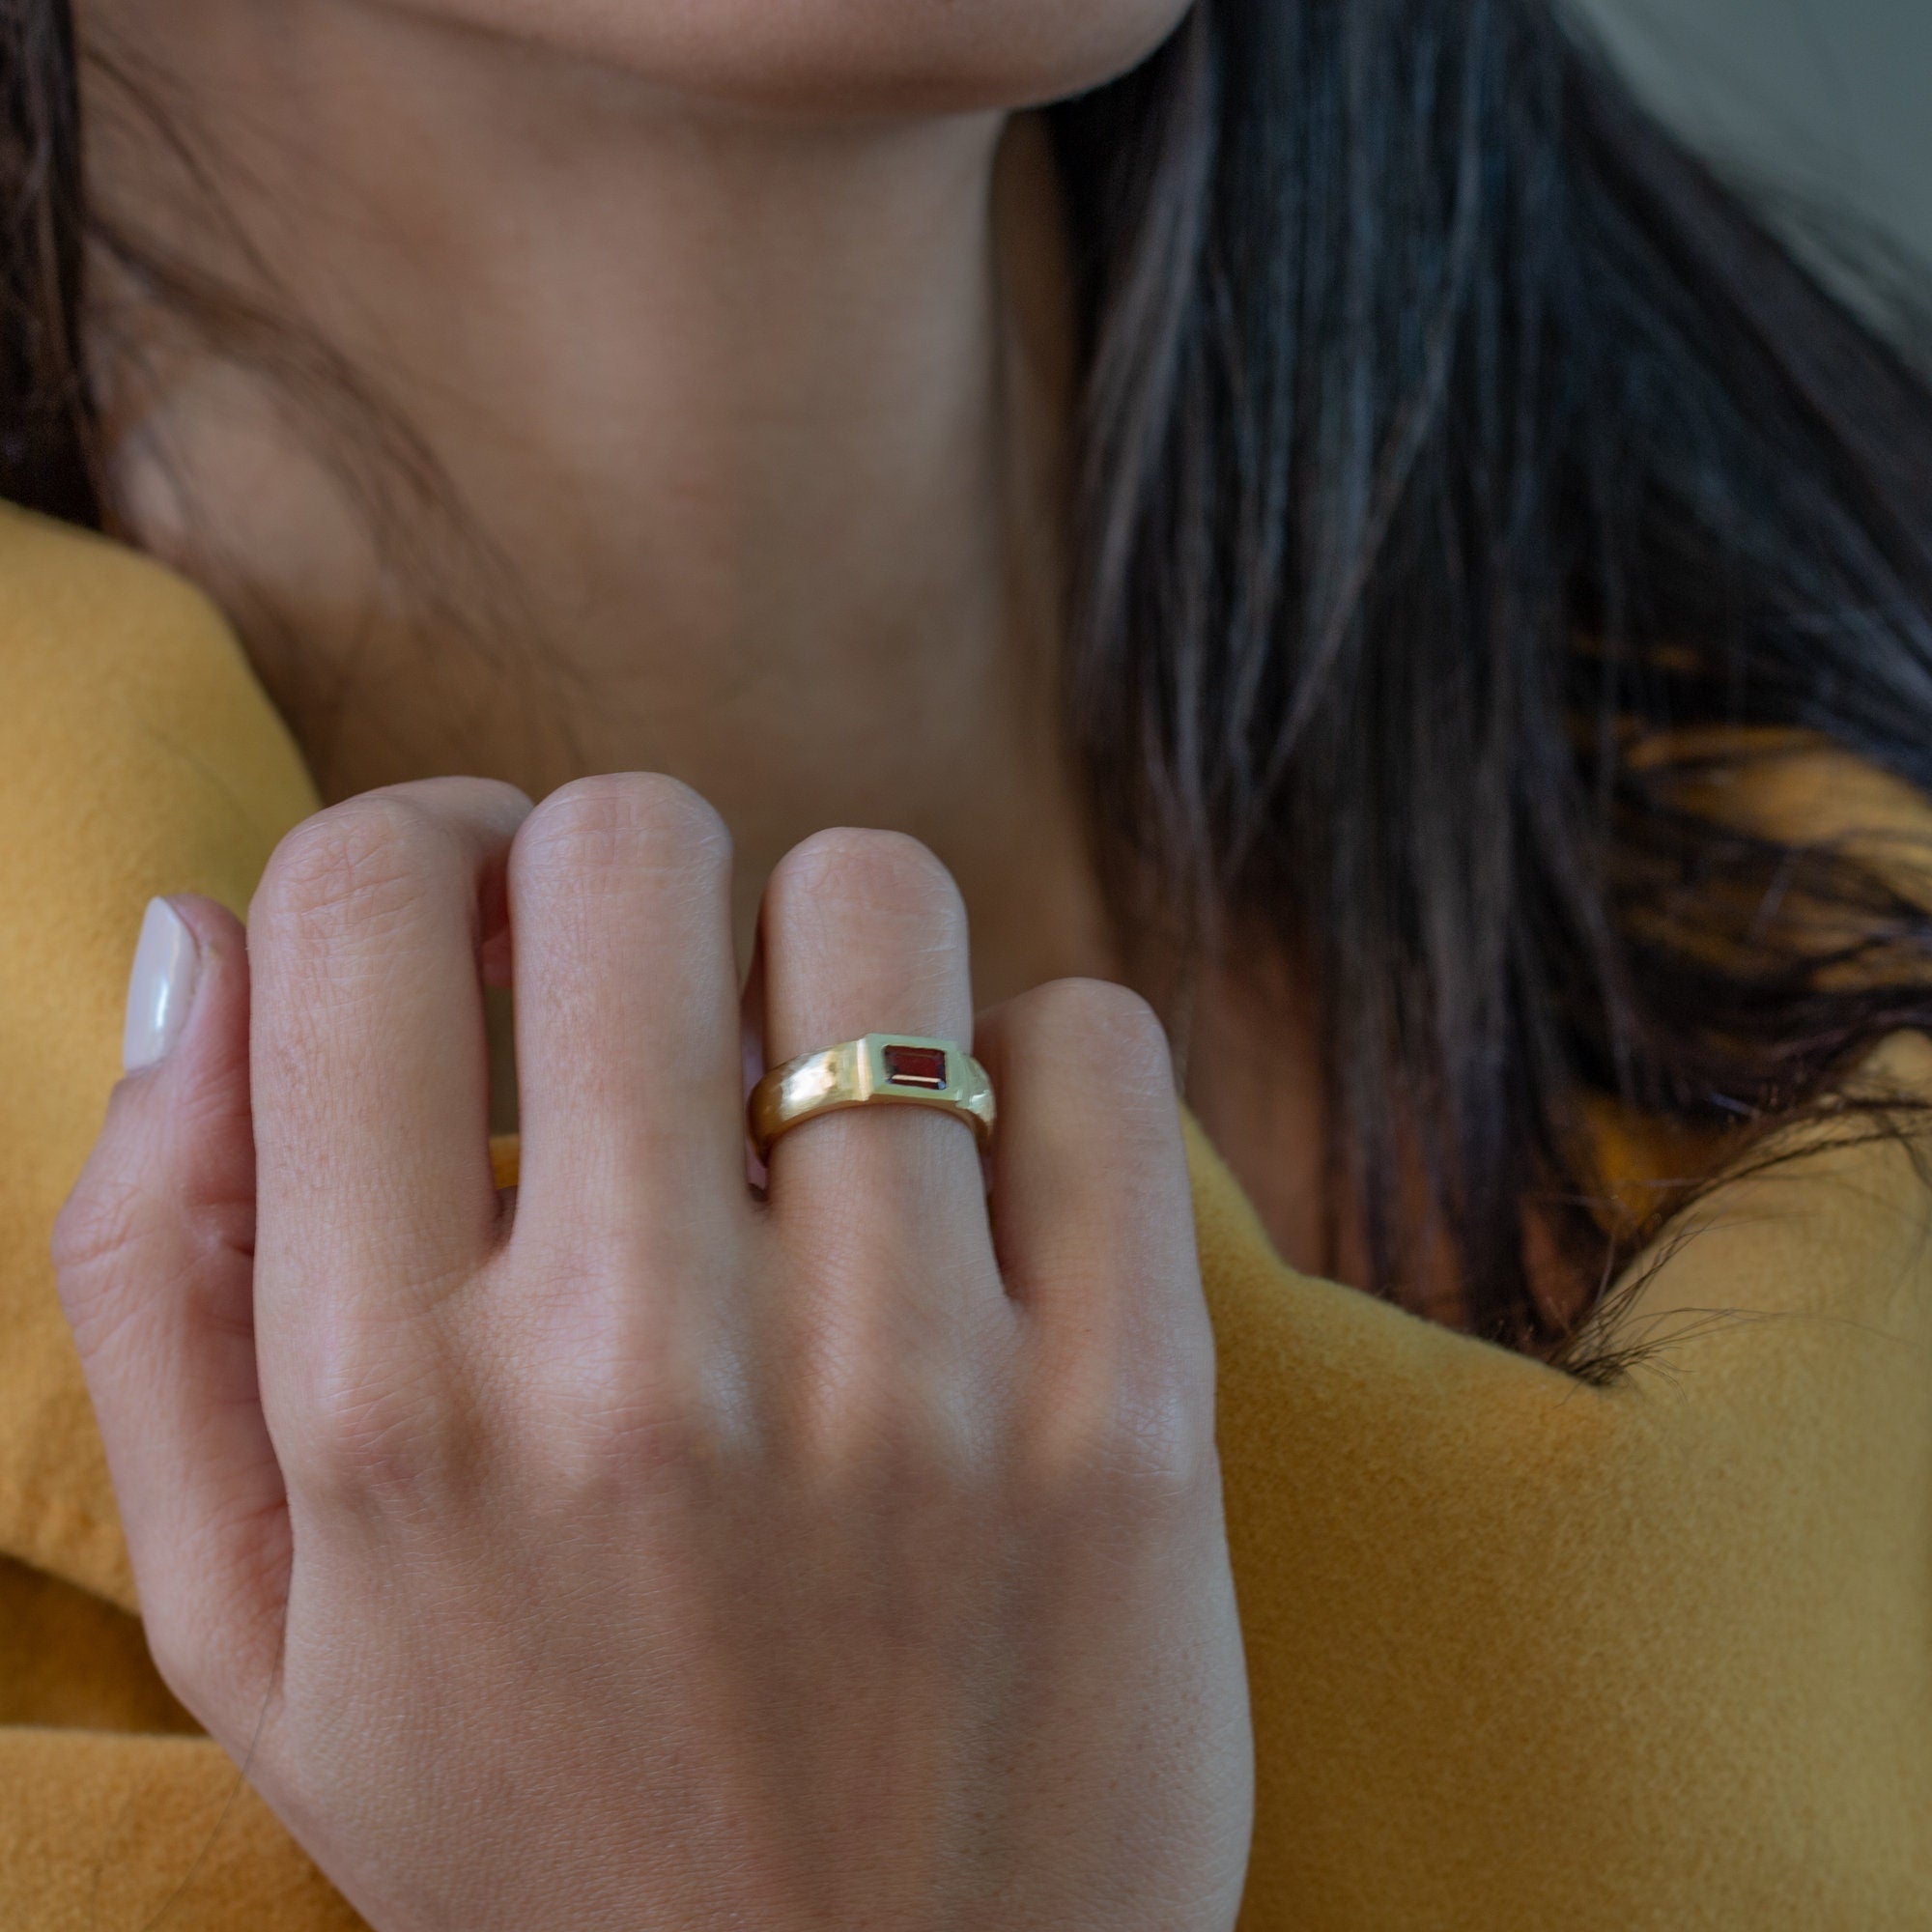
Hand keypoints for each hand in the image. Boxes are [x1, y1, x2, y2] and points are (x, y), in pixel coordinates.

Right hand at [54, 776, 1252, 1931]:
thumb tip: (199, 933)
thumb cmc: (550, 1832)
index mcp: (389, 1408)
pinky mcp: (1126, 1424)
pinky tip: (989, 1195)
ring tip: (825, 1106)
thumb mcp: (263, 1623)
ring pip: (875, 905)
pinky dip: (1038, 1063)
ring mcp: (909, 1394)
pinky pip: (1090, 1045)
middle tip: (661, 1013)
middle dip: (631, 880)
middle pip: (633, 845)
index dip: (423, 847)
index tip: (483, 912)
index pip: (362, 905)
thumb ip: (160, 1266)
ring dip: (841, 959)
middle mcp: (638, 1376)